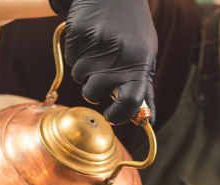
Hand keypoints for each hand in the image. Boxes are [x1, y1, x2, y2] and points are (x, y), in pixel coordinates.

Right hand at [50, 0, 156, 123]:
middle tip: (100, 74)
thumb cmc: (132, 29)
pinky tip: (89, 38)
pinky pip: (71, 59)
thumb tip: (147, 120)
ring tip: (97, 50)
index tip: (112, 116)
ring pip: (79, 77)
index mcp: (140, 62)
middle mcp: (120, 55)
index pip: (131, 102)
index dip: (119, 115)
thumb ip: (144, 87)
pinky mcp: (79, 35)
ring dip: (84, 70)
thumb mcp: (145, 55)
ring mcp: (98, 45)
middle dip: (93, 89)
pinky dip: (77, 54)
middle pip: (94, 93)